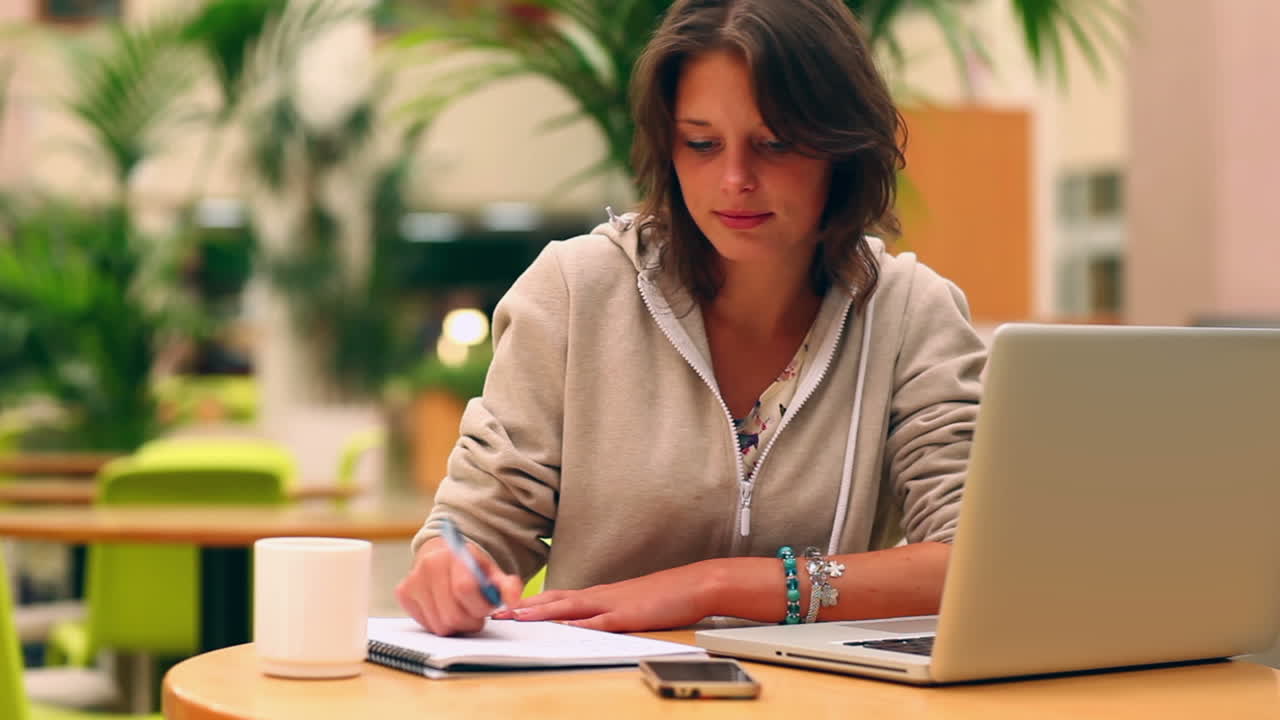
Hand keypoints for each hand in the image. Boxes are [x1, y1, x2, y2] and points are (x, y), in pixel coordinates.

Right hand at [395, 537, 524, 635]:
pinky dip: (439, 623)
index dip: (480, 606)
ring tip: (460, 610)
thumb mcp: (492, 572)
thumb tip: (513, 600)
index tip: (487, 608)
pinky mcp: (403, 592)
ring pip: (439, 625)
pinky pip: (426, 625)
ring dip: (455, 625)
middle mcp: (429, 565)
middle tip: (475, 613)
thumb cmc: (470, 568)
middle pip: (452, 614)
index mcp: (455, 555)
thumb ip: (507, 586)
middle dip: (470, 621)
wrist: (442, 555)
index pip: (464, 589)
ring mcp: (413, 579)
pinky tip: (444, 609)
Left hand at [490, 560, 720, 631]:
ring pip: (571, 607)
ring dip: (543, 611)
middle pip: (557, 599)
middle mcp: (601, 596)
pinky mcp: (629, 615)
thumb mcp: (629, 604)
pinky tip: (566, 627)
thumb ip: (606, 612)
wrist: (694, 584)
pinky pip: (601, 621)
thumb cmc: (664, 596)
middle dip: (526, 606)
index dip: (532, 602)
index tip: (509, 606)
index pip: (559, 597)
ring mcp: (613, 604)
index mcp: (600, 594)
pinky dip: (582, 624)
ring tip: (519, 615)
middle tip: (499, 610)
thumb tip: (583, 623)